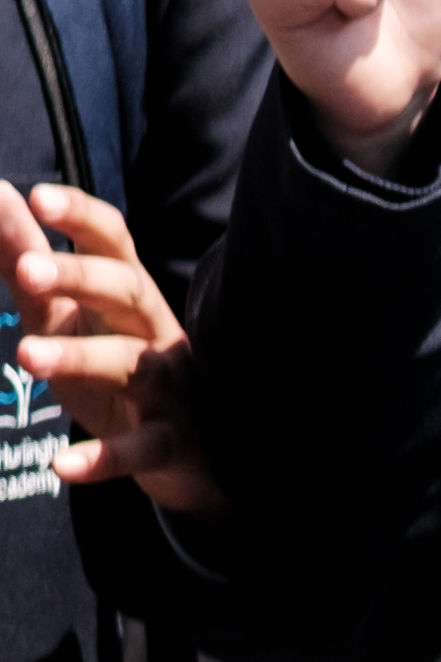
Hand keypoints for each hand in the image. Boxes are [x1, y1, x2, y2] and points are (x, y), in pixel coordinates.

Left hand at [4, 186, 214, 513]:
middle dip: (82, 278)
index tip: (39, 196)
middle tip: (29, 269)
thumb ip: (27, 259)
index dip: (82, 219)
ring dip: (83, 358)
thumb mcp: (68, 315)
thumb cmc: (120, 367)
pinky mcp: (173, 445)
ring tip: (26, 354)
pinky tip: (62, 465)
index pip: (115, 243)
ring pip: (135, 366)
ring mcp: (171, 389)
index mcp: (130, 296)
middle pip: (129, 293)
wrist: (193, 453)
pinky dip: (107, 459)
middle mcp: (158, 333)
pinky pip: (144, 450)